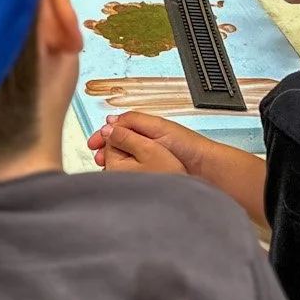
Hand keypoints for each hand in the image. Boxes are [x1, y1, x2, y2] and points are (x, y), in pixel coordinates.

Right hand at [89, 111, 213, 176]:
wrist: (206, 170)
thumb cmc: (188, 147)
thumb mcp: (158, 128)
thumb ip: (134, 122)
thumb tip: (110, 121)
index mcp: (147, 129)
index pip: (118, 129)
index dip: (104, 135)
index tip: (93, 143)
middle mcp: (147, 144)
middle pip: (118, 144)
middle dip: (105, 149)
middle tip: (99, 158)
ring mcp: (150, 160)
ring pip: (122, 160)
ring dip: (112, 162)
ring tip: (106, 168)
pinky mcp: (153, 175)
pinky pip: (131, 173)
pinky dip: (122, 174)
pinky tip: (119, 177)